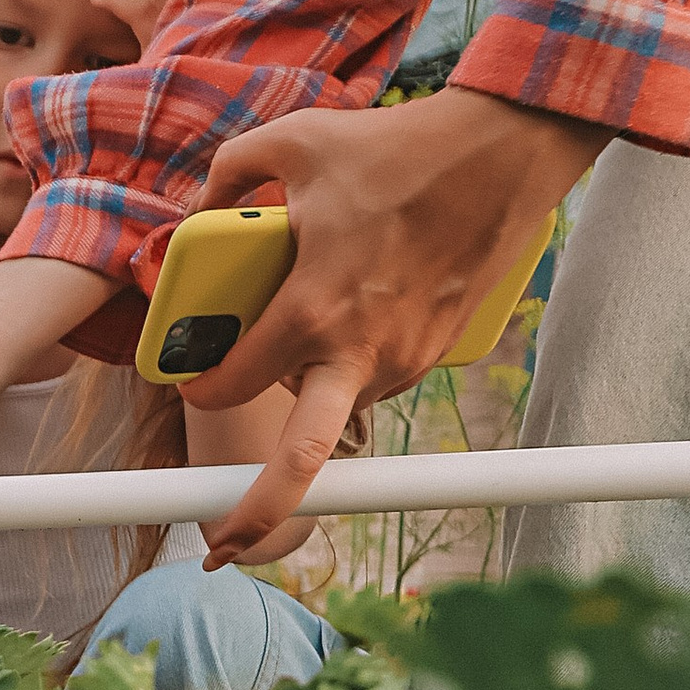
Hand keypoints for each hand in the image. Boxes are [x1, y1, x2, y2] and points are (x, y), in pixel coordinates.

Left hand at [185, 85, 600, 560]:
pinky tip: (354, 304)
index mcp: (310, 308)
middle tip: (222, 549)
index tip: (189, 386)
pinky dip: (347, 362)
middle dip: (257, 517)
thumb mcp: (291, 141)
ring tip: (306, 326)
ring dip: (307, 392)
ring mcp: (399, 361)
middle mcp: (355, 351)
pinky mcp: (430, 355)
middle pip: (302, 465)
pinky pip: (369, 380)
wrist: (500, 155)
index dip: (197, 391)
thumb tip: (193, 210)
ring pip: (331, 408)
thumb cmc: (396, 147)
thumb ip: (226, 174)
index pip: (231, 384)